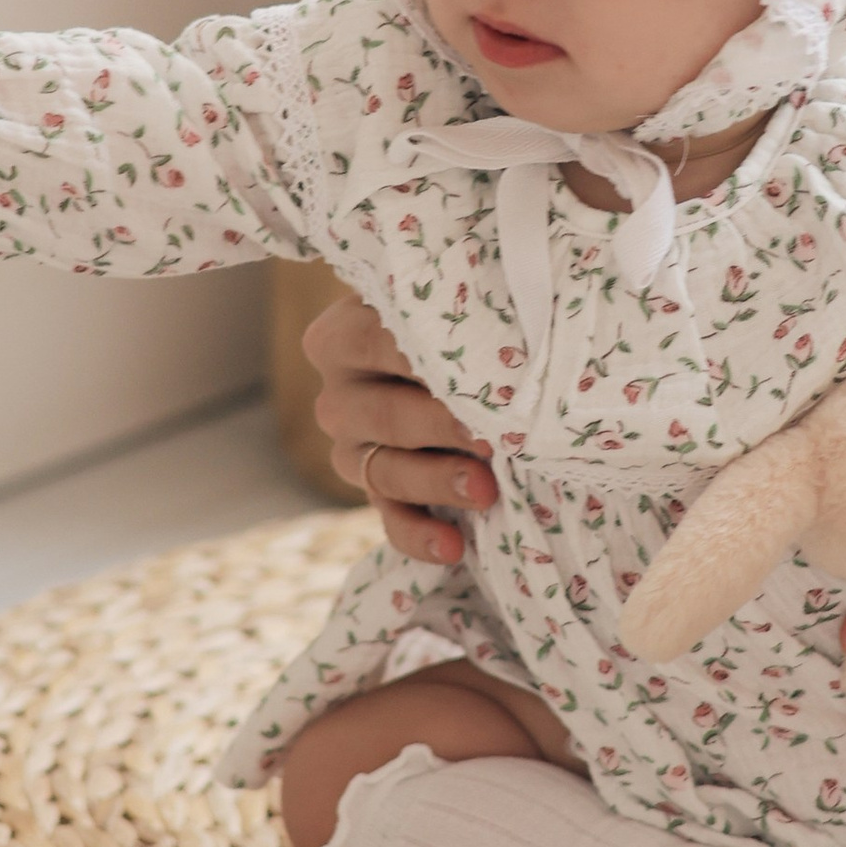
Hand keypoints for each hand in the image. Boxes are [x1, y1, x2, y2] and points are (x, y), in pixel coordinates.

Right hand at [303, 288, 493, 564]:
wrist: (453, 366)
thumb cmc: (457, 322)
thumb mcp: (452, 301)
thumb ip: (462, 306)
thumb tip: (508, 312)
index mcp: (341, 337)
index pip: (375, 342)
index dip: (426, 359)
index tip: (476, 373)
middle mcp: (337, 396)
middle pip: (382, 414)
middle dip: (439, 427)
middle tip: (490, 436)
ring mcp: (352, 451)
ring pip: (386, 471)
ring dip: (438, 481)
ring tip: (486, 490)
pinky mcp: (376, 495)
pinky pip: (391, 521)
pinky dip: (421, 536)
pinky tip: (454, 545)